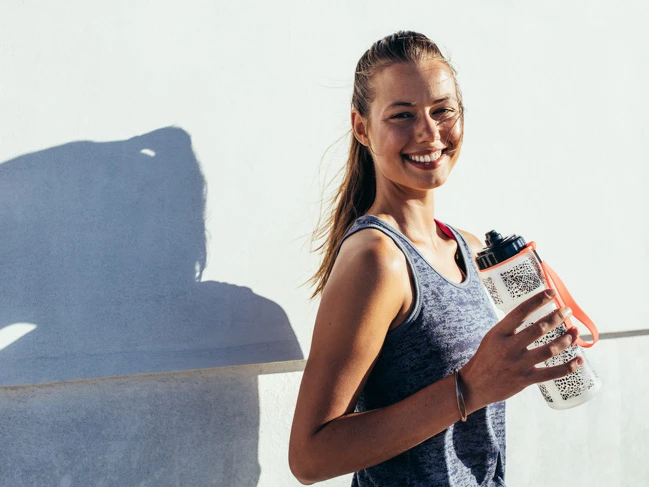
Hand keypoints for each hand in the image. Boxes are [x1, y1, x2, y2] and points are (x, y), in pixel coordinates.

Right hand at [460, 289, 581, 411]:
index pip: (521, 311)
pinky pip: (552, 373)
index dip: (538, 300)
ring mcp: (518, 364)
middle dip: (556, 318)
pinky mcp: (526, 379)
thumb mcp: (493, 337)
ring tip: (575, 331)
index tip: (551, 292)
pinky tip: (579, 360)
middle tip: (567, 311)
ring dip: (566, 340)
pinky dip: (568, 367)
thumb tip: (535, 316)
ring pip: (549, 350)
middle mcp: (509, 347)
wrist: (475, 385)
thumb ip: (511, 328)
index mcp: (499, 333)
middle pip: (538, 329)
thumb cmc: (486, 357)